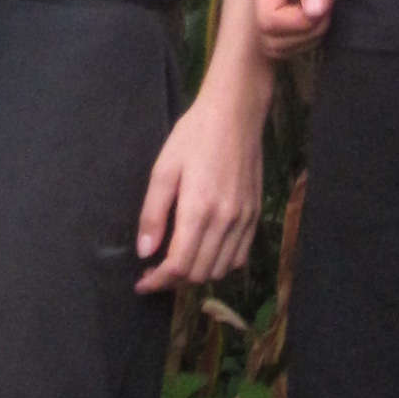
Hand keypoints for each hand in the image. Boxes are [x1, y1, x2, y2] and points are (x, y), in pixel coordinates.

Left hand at [134, 80, 265, 293]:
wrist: (236, 113)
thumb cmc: (194, 135)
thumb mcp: (164, 169)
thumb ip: (153, 214)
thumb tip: (145, 252)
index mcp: (199, 210)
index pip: (179, 265)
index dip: (158, 281)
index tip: (142, 283)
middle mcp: (226, 221)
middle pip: (200, 273)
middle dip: (174, 280)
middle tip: (155, 270)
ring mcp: (245, 220)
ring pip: (222, 270)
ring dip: (197, 274)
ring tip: (179, 261)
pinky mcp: (255, 215)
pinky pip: (240, 256)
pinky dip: (221, 263)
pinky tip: (206, 250)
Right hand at [250, 0, 347, 58]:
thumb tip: (316, 11)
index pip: (267, 21)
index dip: (298, 24)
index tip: (324, 5)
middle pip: (270, 38)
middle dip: (303, 33)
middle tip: (329, 10)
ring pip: (282, 40)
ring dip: (309, 34)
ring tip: (330, 8)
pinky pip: (294, 30)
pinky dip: (311, 29)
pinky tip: (328, 8)